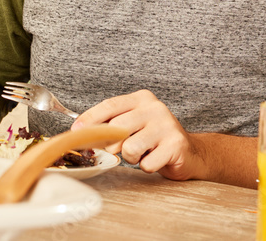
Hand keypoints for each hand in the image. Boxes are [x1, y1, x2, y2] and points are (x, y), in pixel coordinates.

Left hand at [71, 89, 201, 180]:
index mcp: (142, 99)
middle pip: (116, 129)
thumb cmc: (154, 138)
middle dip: (113, 145)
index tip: (75, 131)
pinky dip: (147, 167)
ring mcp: (166, 126)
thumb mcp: (133, 123)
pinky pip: (146, 164)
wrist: (189, 152)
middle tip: (122, 148)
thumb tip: (80, 131)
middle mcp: (155, 108)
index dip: (90, 119)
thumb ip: (111, 123)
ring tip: (142, 153)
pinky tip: (156, 159)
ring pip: (129, 148)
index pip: (110, 106)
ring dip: (132, 158)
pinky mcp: (175, 145)